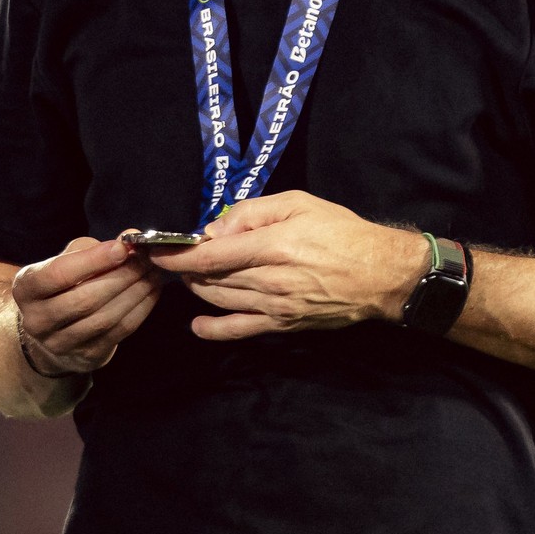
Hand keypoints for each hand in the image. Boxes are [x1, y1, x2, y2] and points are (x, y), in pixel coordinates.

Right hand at [12, 234, 163, 374]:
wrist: (54, 328)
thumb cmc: (64, 283)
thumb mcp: (70, 259)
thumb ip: (96, 248)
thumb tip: (129, 237)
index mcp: (26, 288)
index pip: (58, 274)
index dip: (92, 260)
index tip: (121, 247)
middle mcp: (36, 320)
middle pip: (84, 299)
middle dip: (121, 277)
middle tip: (146, 260)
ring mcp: (59, 344)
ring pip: (104, 318)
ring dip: (135, 293)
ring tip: (153, 273)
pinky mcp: (85, 357)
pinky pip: (118, 332)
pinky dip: (140, 310)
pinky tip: (152, 291)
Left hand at [148, 191, 429, 340]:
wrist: (380, 274)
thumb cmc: (341, 231)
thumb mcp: (300, 203)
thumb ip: (254, 212)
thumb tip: (216, 229)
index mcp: (273, 245)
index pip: (211, 255)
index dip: (177, 254)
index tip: (155, 249)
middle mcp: (270, 280)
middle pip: (210, 279)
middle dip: (185, 269)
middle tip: (174, 258)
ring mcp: (275, 307)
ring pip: (220, 301)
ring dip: (197, 289)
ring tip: (190, 277)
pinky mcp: (283, 325)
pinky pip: (239, 330)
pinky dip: (213, 329)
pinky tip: (197, 324)